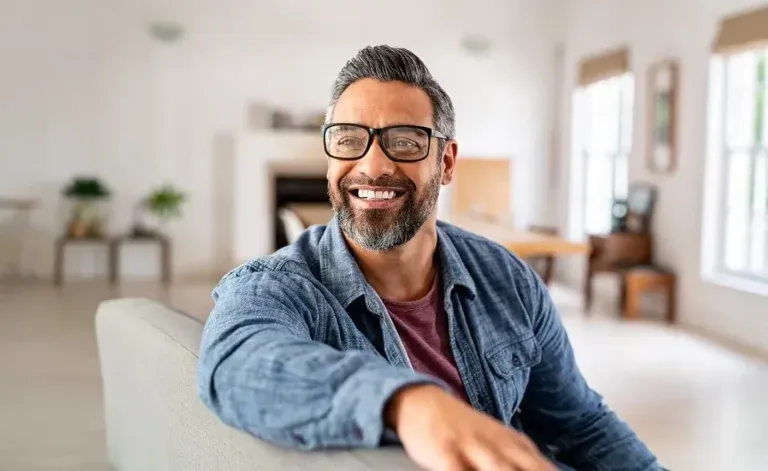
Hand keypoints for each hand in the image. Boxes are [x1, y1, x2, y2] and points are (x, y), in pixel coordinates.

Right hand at [385, 385, 555, 470]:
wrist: (422, 402)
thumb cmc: (464, 430)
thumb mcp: (499, 442)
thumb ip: (525, 460)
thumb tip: (552, 469)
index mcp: (514, 444)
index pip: (545, 468)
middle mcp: (498, 445)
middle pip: (529, 468)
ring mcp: (472, 448)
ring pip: (500, 470)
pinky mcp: (446, 453)